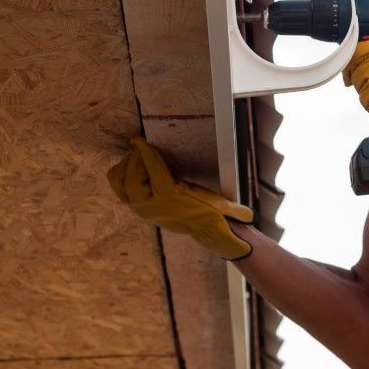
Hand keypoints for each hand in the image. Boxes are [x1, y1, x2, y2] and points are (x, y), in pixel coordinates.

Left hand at [107, 137, 253, 259]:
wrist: (207, 231)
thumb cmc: (215, 211)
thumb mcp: (219, 200)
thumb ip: (225, 203)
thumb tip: (249, 214)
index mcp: (172, 197)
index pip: (152, 168)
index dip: (144, 150)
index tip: (137, 138)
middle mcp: (152, 205)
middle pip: (130, 175)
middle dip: (136, 158)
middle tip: (142, 146)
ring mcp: (142, 208)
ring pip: (120, 182)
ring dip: (127, 166)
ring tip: (139, 157)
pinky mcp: (139, 207)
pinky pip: (119, 189)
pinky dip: (121, 175)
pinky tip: (135, 167)